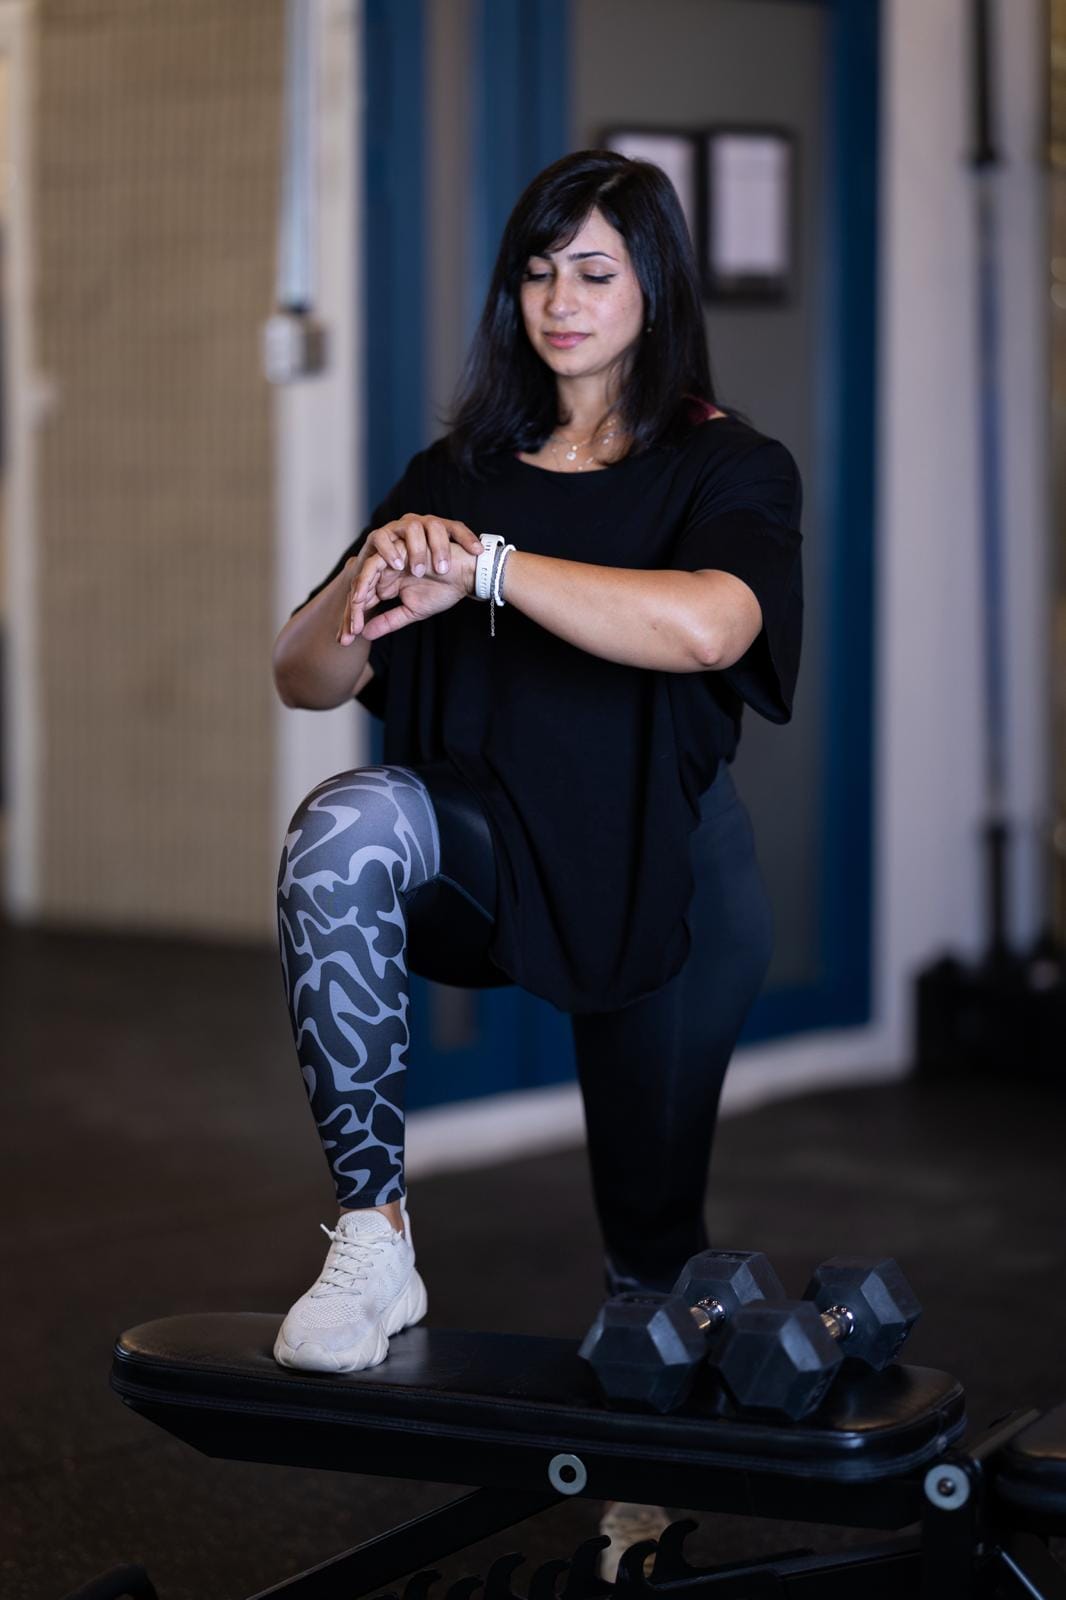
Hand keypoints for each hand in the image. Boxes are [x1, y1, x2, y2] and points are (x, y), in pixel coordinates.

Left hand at [338, 516, 482, 644]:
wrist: (467, 574)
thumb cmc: (445, 589)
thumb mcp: (412, 611)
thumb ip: (388, 620)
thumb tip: (365, 635)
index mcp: (387, 581)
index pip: (362, 600)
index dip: (352, 620)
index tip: (345, 641)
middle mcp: (385, 568)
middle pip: (357, 588)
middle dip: (350, 612)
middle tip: (345, 636)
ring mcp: (390, 557)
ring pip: (363, 574)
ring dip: (357, 596)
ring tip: (354, 617)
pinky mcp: (398, 547)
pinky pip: (376, 562)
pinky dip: (368, 578)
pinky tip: (364, 596)